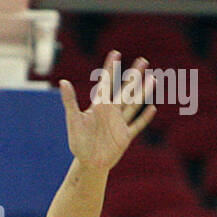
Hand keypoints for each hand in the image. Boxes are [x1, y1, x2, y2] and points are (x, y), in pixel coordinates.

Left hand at [59, 50, 155, 171]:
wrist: (87, 163)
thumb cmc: (79, 142)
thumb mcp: (73, 120)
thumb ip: (70, 101)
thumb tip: (63, 81)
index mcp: (99, 105)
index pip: (106, 83)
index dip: (110, 68)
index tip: (115, 53)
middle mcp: (111, 111)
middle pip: (126, 89)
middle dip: (134, 75)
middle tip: (143, 60)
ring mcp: (119, 123)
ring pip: (134, 104)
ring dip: (143, 91)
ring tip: (153, 78)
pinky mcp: (125, 137)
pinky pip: (136, 125)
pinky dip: (144, 118)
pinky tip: (152, 109)